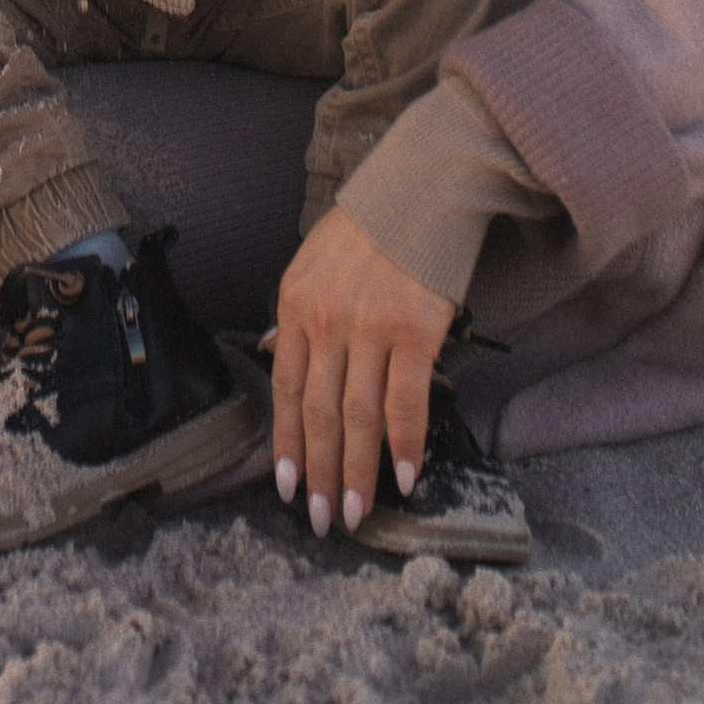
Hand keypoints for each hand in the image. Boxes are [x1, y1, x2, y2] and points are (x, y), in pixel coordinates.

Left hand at [269, 203, 454, 538]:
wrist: (425, 184)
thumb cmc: (372, 224)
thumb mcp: (314, 260)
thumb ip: (298, 312)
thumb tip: (278, 353)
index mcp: (296, 302)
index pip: (284, 389)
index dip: (287, 444)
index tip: (290, 486)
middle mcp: (327, 318)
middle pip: (318, 413)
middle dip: (320, 474)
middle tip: (323, 519)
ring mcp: (370, 326)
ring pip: (358, 417)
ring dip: (358, 473)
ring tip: (357, 511)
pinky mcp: (414, 329)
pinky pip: (406, 401)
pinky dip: (404, 445)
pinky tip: (404, 477)